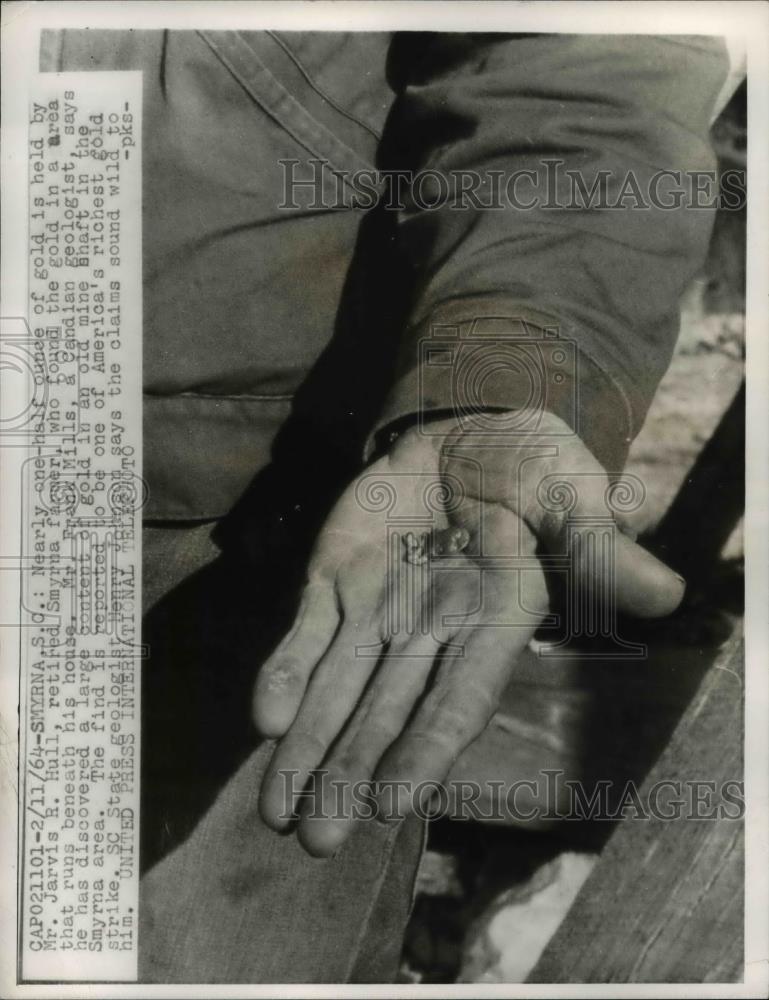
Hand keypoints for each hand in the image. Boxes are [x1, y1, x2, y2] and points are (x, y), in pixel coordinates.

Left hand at [253, 411, 684, 854]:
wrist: (464, 431)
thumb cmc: (529, 465)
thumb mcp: (568, 492)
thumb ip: (596, 545)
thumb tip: (664, 593)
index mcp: (493, 620)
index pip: (458, 697)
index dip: (425, 749)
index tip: (390, 805)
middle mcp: (431, 630)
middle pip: (386, 712)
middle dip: (350, 773)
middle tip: (317, 842)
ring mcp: (377, 608)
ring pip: (337, 687)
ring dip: (307, 747)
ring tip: (273, 811)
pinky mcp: (334, 580)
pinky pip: (305, 632)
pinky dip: (284, 672)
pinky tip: (265, 719)